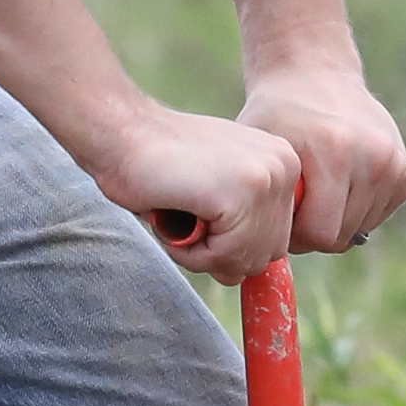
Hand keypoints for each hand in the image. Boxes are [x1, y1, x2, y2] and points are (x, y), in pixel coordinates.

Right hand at [102, 100, 307, 282]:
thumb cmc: (156, 163)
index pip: (278, 237)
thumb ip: (238, 229)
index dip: (233, 243)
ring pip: (248, 259)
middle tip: (185, 221)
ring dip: (205, 255)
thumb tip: (242, 274)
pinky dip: (191, 253)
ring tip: (178, 218)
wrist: (120, 131)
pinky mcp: (241, 195)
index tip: (200, 215)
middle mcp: (285, 166)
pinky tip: (173, 218)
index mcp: (283, 161)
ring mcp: (266, 178)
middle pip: (269, 252)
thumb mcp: (213, 192)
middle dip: (223, 253)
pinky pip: (225, 256)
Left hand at [243, 56, 405, 254]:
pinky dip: (358, 209)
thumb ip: (263, 196)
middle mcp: (374, 154)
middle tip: (299, 201)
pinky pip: (379, 216)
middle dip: (315, 229)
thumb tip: (258, 254)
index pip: (320, 234)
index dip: (295, 235)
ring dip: (337, 218)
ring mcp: (394, 163)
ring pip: (361, 229)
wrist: (313, 75)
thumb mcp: (260, 151)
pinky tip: (342, 182)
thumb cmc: (277, 117)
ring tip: (319, 187)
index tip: (283, 212)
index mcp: (336, 149)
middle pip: (342, 236)